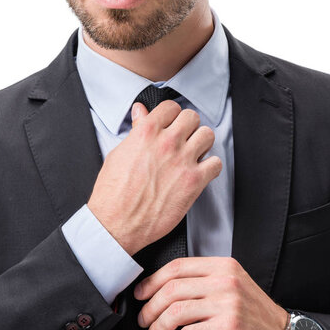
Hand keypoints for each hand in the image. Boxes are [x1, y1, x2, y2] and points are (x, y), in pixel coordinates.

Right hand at [87, 100, 221, 255]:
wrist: (116, 223)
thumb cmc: (113, 193)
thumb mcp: (119, 153)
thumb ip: (136, 130)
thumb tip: (140, 112)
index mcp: (147, 132)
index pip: (171, 107)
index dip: (172, 115)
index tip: (171, 123)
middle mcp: (167, 143)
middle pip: (192, 117)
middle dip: (188, 127)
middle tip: (183, 138)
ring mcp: (183, 161)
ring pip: (207, 135)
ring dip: (202, 143)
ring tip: (193, 153)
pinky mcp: (194, 182)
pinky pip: (216, 164)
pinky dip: (210, 167)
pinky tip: (200, 172)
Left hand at [133, 257, 292, 329]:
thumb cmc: (254, 315)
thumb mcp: (232, 286)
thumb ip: (204, 281)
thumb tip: (164, 287)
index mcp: (223, 267)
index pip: (177, 266)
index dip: (152, 281)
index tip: (141, 294)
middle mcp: (225, 281)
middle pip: (172, 289)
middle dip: (150, 308)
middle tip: (144, 320)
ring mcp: (227, 304)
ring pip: (176, 311)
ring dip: (158, 327)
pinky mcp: (228, 328)